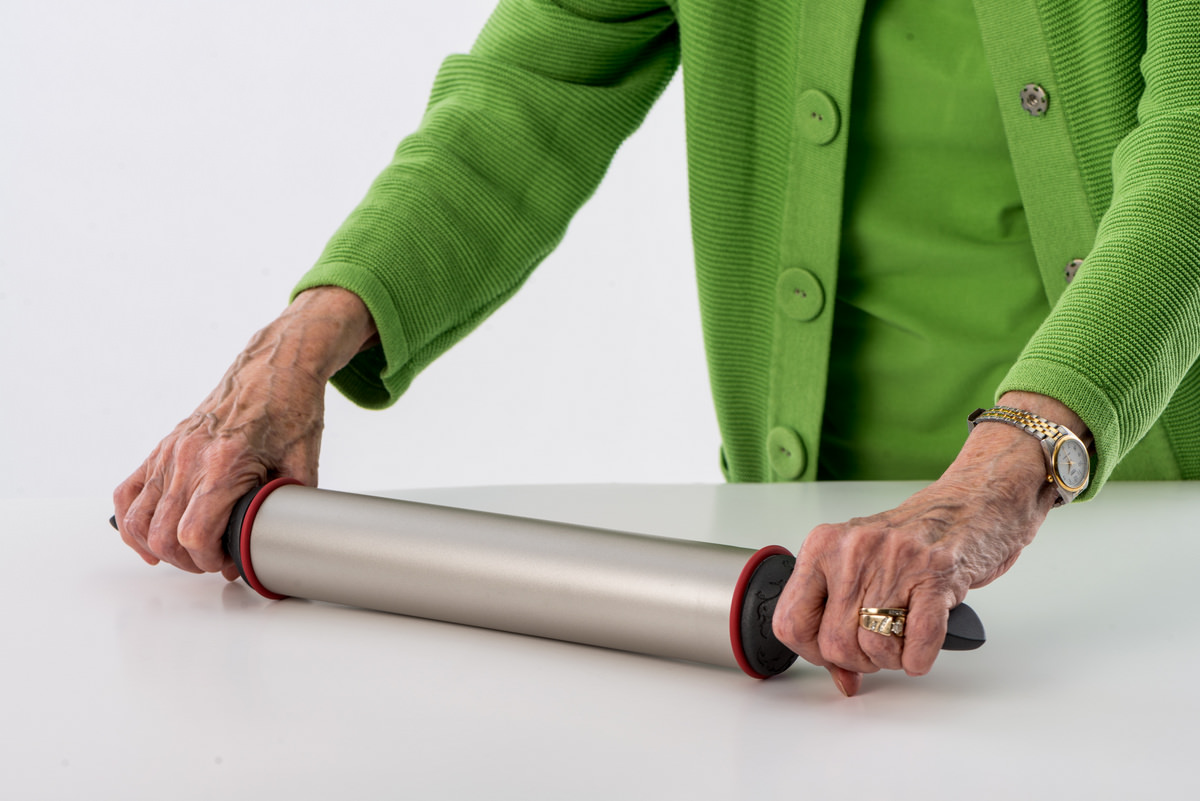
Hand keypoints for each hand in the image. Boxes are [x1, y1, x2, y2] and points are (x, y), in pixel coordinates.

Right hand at [112, 287, 376, 578]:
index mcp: (225, 462)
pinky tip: (147, 537)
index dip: (209, 559)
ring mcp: (170, 450)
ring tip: (185, 555)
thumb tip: (275, 545)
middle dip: (187, 560)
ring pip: (139, 518)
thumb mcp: (303, 464)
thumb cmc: (291, 410)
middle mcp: (189, 456)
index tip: (227, 562)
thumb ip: (289, 507)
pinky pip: (128, 491)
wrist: (274, 367)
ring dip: (157, 547)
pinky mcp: (163, 446)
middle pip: (162, 533)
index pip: (194, 533)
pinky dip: (131, 520)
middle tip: (213, 562)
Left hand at [772, 392, 1089, 695]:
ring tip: (901, 640)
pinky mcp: (937, 575)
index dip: (811, 652)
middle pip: (833, 643)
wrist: (971, 503)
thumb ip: (837, 615)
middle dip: (857, 661)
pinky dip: (918, 657)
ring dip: (891, 659)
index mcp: (823, 546)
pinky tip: (920, 650)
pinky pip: (918, 639)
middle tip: (876, 648)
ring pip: (873, 646)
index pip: (790, 622)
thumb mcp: (859, 564)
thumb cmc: (913, 537)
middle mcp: (853, 551)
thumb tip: (838, 677)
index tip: (830, 654)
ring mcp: (895, 562)